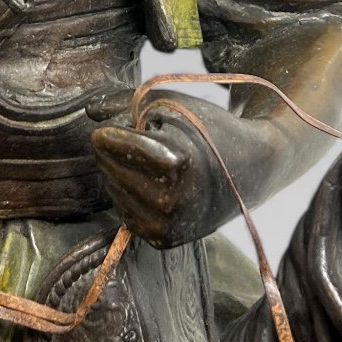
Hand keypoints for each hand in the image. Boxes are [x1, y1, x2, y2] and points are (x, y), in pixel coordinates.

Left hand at [88, 90, 241, 247]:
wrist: (251, 170)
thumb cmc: (208, 130)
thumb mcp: (171, 104)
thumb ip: (125, 102)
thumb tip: (90, 111)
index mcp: (174, 162)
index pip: (108, 143)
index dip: (116, 127)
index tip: (135, 123)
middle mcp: (169, 201)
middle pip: (105, 164)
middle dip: (120, 148)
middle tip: (154, 143)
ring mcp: (165, 225)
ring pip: (111, 188)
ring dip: (125, 171)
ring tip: (160, 165)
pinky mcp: (162, 240)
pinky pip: (122, 211)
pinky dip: (132, 194)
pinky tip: (158, 185)